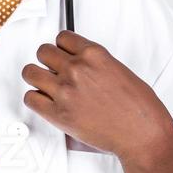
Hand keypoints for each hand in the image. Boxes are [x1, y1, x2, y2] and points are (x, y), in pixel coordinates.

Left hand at [20, 30, 172, 166]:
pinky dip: (36, 100)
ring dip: (37, 77)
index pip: (62, 37)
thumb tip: (82, 65)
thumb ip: (96, 64)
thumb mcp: (120, 71)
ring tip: (45, 84)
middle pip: (43, 51)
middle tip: (54, 69)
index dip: (62, 47)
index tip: (63, 53)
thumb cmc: (139, 108)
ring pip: (30, 72)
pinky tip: (46, 101)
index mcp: (94, 55)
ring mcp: (65, 90)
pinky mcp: (58, 113)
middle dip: (48, 60)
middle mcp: (77, 69)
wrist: (142, 134)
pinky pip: (30, 98)